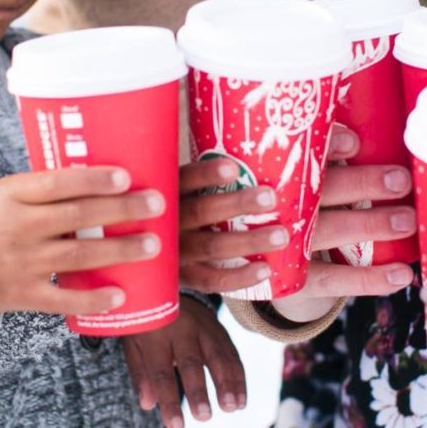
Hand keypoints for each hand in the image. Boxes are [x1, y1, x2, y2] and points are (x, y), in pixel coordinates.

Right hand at [0, 166, 163, 315]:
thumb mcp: (3, 193)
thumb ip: (44, 189)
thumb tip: (100, 175)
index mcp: (13, 195)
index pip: (58, 183)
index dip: (93, 179)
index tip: (125, 176)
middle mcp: (19, 228)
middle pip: (78, 216)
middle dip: (121, 209)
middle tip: (157, 204)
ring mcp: (22, 263)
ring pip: (78, 256)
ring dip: (119, 250)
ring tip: (153, 246)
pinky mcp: (22, 295)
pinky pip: (63, 300)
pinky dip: (92, 300)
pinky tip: (120, 295)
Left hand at [122, 295, 246, 427]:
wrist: (164, 283)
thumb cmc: (145, 321)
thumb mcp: (132, 342)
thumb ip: (140, 373)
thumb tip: (148, 405)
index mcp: (155, 333)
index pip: (160, 371)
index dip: (169, 400)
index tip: (176, 426)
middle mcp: (181, 328)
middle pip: (191, 362)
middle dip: (199, 391)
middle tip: (204, 417)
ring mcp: (203, 326)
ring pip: (218, 355)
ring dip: (227, 383)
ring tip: (232, 408)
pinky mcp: (219, 328)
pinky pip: (231, 353)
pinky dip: (238, 377)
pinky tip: (241, 400)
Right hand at [176, 155, 284, 293]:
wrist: (144, 252)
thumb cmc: (175, 207)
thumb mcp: (174, 188)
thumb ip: (198, 175)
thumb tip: (253, 147)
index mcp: (166, 193)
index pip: (184, 179)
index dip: (206, 174)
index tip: (234, 167)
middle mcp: (167, 222)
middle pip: (201, 211)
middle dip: (238, 204)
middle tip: (271, 197)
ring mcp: (174, 252)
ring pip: (212, 246)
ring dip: (249, 241)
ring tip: (281, 235)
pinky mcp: (182, 278)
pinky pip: (211, 280)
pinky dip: (239, 277)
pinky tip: (265, 269)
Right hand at [271, 126, 417, 321]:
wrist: (250, 254)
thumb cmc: (287, 195)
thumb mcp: (289, 169)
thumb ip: (320, 151)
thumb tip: (364, 132)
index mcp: (273, 171)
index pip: (297, 153)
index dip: (324, 146)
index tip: (355, 142)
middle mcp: (274, 207)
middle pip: (317, 192)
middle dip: (360, 184)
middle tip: (400, 180)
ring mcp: (282, 246)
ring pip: (327, 233)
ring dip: (369, 226)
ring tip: (406, 221)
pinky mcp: (292, 280)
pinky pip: (331, 280)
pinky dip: (367, 279)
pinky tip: (401, 274)